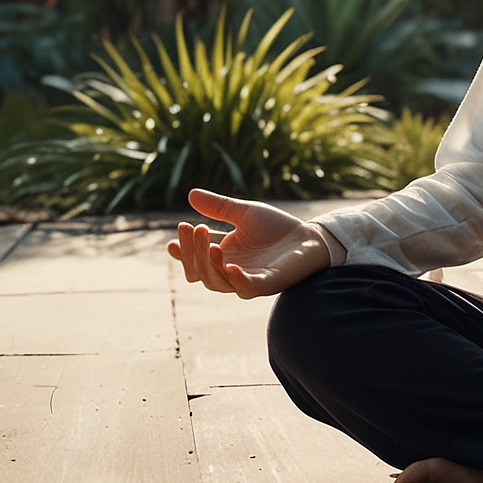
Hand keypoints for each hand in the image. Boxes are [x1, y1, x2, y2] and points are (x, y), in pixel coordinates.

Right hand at [166, 188, 331, 299]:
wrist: (310, 236)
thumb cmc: (277, 228)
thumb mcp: (243, 212)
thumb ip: (218, 207)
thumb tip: (190, 194)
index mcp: (223, 256)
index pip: (194, 259)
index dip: (182, 252)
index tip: (172, 240)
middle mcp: (231, 271)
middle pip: (200, 270)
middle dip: (191, 252)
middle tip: (190, 228)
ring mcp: (247, 280)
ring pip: (216, 281)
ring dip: (208, 263)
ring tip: (208, 242)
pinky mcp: (266, 284)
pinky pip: (246, 288)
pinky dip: (236, 279)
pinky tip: (230, 265)